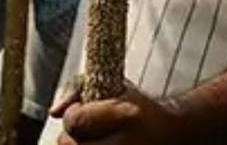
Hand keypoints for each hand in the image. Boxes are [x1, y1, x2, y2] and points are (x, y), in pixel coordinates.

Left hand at [54, 83, 187, 144]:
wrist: (172, 135)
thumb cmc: (137, 109)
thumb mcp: (113, 87)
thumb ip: (76, 89)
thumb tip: (54, 113)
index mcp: (127, 116)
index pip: (75, 120)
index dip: (72, 115)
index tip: (81, 112)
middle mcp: (127, 144)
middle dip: (70, 138)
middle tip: (85, 133)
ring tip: (93, 143)